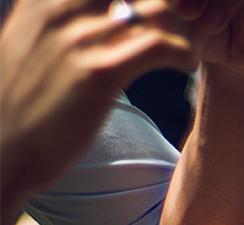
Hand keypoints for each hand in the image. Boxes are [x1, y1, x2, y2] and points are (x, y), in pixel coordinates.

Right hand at [1, 0, 193, 206]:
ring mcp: (77, 39)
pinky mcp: (98, 72)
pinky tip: (185, 65)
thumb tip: (97, 11)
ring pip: (162, 10)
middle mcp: (59, 9)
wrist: (1, 153)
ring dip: (186, 29)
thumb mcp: (29, 42)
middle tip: (183, 26)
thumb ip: (57, 18)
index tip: (158, 14)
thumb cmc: (21, 102)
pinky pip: (163, 45)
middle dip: (173, 6)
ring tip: (187, 48)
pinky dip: (186, 52)